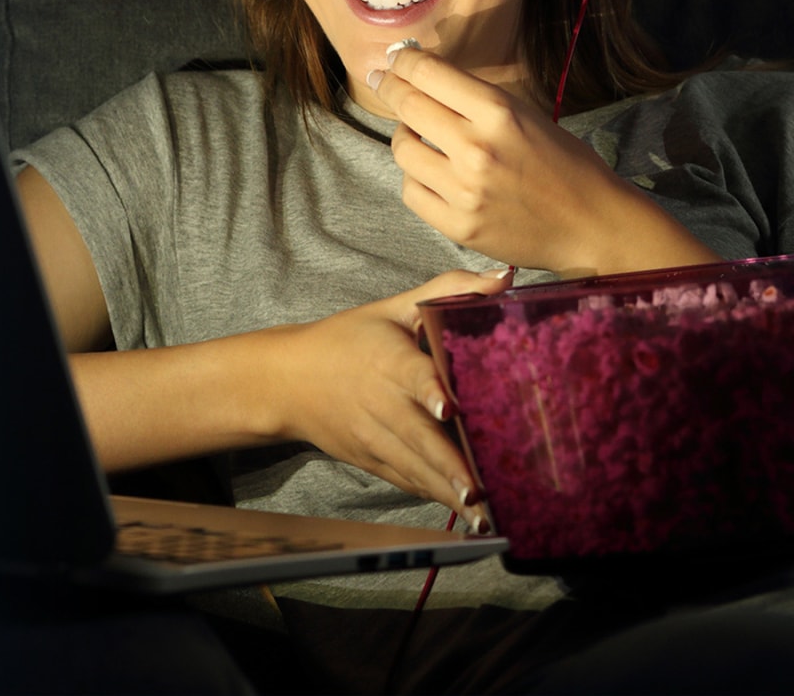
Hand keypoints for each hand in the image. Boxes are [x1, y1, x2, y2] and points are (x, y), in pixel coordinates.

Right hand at [266, 267, 506, 524]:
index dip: (428, 390)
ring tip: (483, 515)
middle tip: (482, 489)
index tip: (448, 406)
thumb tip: (507, 278)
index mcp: (387, 360)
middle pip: (417, 435)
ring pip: (413, 465)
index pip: (409, 374)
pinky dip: (431, 494)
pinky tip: (462, 511)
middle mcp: (379, 402)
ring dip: (446, 490)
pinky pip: (404, 479)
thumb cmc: (347, 339)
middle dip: (449, 464)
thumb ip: (449, 289)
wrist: (286, 380)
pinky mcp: (369, 459)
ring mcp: (372, 436)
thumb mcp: (391, 307)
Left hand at [369, 44, 676, 274]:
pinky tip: (430, 173)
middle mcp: (477, 149)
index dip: (402, 61)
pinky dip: (416, 178)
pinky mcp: (458, 225)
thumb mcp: (527, 116)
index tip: (392, 57)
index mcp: (500, 113)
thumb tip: (424, 76)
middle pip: (408, 107)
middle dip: (389, 87)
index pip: (429, 74)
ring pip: (402, 150)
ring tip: (417, 134)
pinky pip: (412, 191)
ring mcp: (464, 190)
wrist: (592, 225)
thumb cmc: (565, 164)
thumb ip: (477, 100)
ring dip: (404, 137)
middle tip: (381, 80)